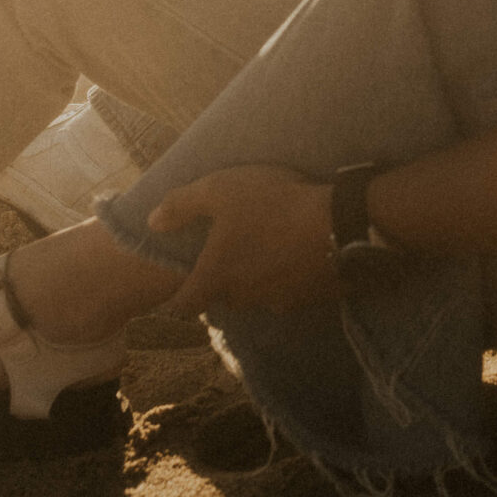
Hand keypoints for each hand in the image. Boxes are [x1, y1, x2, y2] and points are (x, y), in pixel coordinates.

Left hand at [147, 165, 338, 316]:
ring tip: (267, 248)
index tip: (180, 287)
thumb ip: (182, 205)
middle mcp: (245, 298)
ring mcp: (281, 302)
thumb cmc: (274, 205)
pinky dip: (288, 278)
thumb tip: (152, 223)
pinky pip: (291, 292)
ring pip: (258, 296)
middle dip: (223, 280)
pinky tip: (297, 254)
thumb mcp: (221, 190)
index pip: (184, 305)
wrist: (343, 225)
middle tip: (230, 252)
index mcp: (217, 277)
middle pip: (224, 297)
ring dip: (258, 278)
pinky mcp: (312, 300)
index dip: (178, 297)